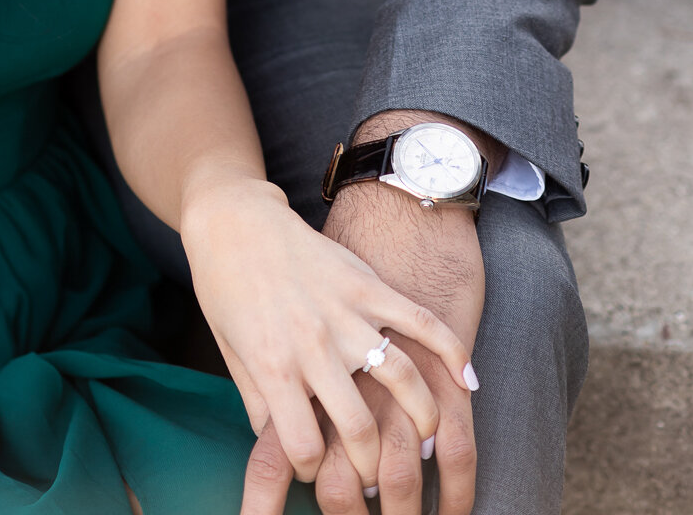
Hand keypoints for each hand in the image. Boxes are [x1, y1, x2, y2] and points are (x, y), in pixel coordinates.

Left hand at [179, 179, 472, 508]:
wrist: (234, 219)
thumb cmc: (226, 288)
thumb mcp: (230, 352)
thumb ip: (259, 403)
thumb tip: (280, 451)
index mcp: (273, 365)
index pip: (305, 448)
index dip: (312, 470)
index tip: (316, 467)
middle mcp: (313, 343)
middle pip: (360, 429)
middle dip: (371, 465)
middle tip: (374, 473)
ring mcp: (344, 312)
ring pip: (401, 380)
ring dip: (420, 420)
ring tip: (424, 440)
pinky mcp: (367, 284)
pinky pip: (420, 321)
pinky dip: (451, 351)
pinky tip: (467, 381)